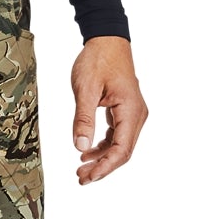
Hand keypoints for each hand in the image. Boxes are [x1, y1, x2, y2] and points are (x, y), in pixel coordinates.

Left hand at [70, 36, 146, 184]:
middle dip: (103, 167)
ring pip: (120, 145)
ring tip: (81, 168)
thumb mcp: (85, 89)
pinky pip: (117, 134)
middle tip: (81, 178)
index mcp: (130, 110)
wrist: (107, 40)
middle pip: (123, 151)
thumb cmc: (98, 60)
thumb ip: (83, 118)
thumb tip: (80, 146)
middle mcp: (137, 114)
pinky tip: (87, 150)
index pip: (122, 149)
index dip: (105, 167)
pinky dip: (103, 145)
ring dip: (102, 158)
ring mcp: (133, 112)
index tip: (87, 176)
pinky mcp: (125, 110)